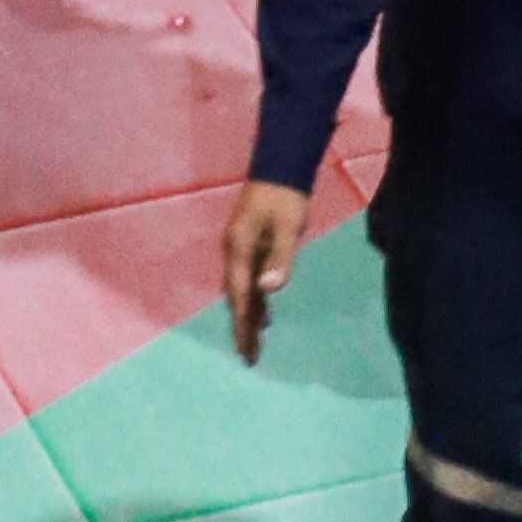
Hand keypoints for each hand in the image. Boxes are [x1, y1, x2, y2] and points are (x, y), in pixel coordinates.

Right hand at [219, 181, 310, 365]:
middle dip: (242, 326)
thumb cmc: (285, 196)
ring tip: (255, 343)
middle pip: (235, 296)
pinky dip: (253, 299)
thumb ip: (280, 258)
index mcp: (240, 248)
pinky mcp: (250, 244)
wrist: (280, 164)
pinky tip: (264, 314)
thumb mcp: (287, 226)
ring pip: (241, 289)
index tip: (246, 351)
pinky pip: (247, 279)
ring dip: (247, 315)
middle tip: (249, 357)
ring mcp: (241, 247)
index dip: (242, 324)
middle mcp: (234, 250)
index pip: (239, 295)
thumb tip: (268, 290)